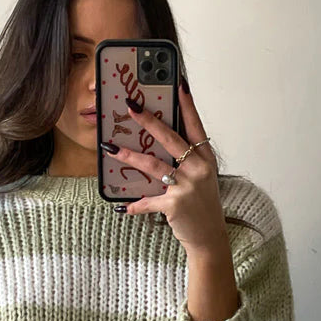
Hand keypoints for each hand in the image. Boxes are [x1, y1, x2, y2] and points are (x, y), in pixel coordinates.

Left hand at [105, 84, 229, 258]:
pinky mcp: (175, 205)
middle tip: (131, 106)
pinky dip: (134, 205)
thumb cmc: (202, 206)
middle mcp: (198, 169)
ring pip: (153, 165)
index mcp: (206, 158)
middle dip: (149, 121)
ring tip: (111, 148)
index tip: (178, 83)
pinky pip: (148, 201)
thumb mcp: (201, 178)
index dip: (187, 104)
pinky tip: (122, 207)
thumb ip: (186, 160)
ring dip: (129, 156)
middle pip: (170, 139)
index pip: (195, 125)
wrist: (210, 237)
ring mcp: (187, 186)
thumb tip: (161, 143)